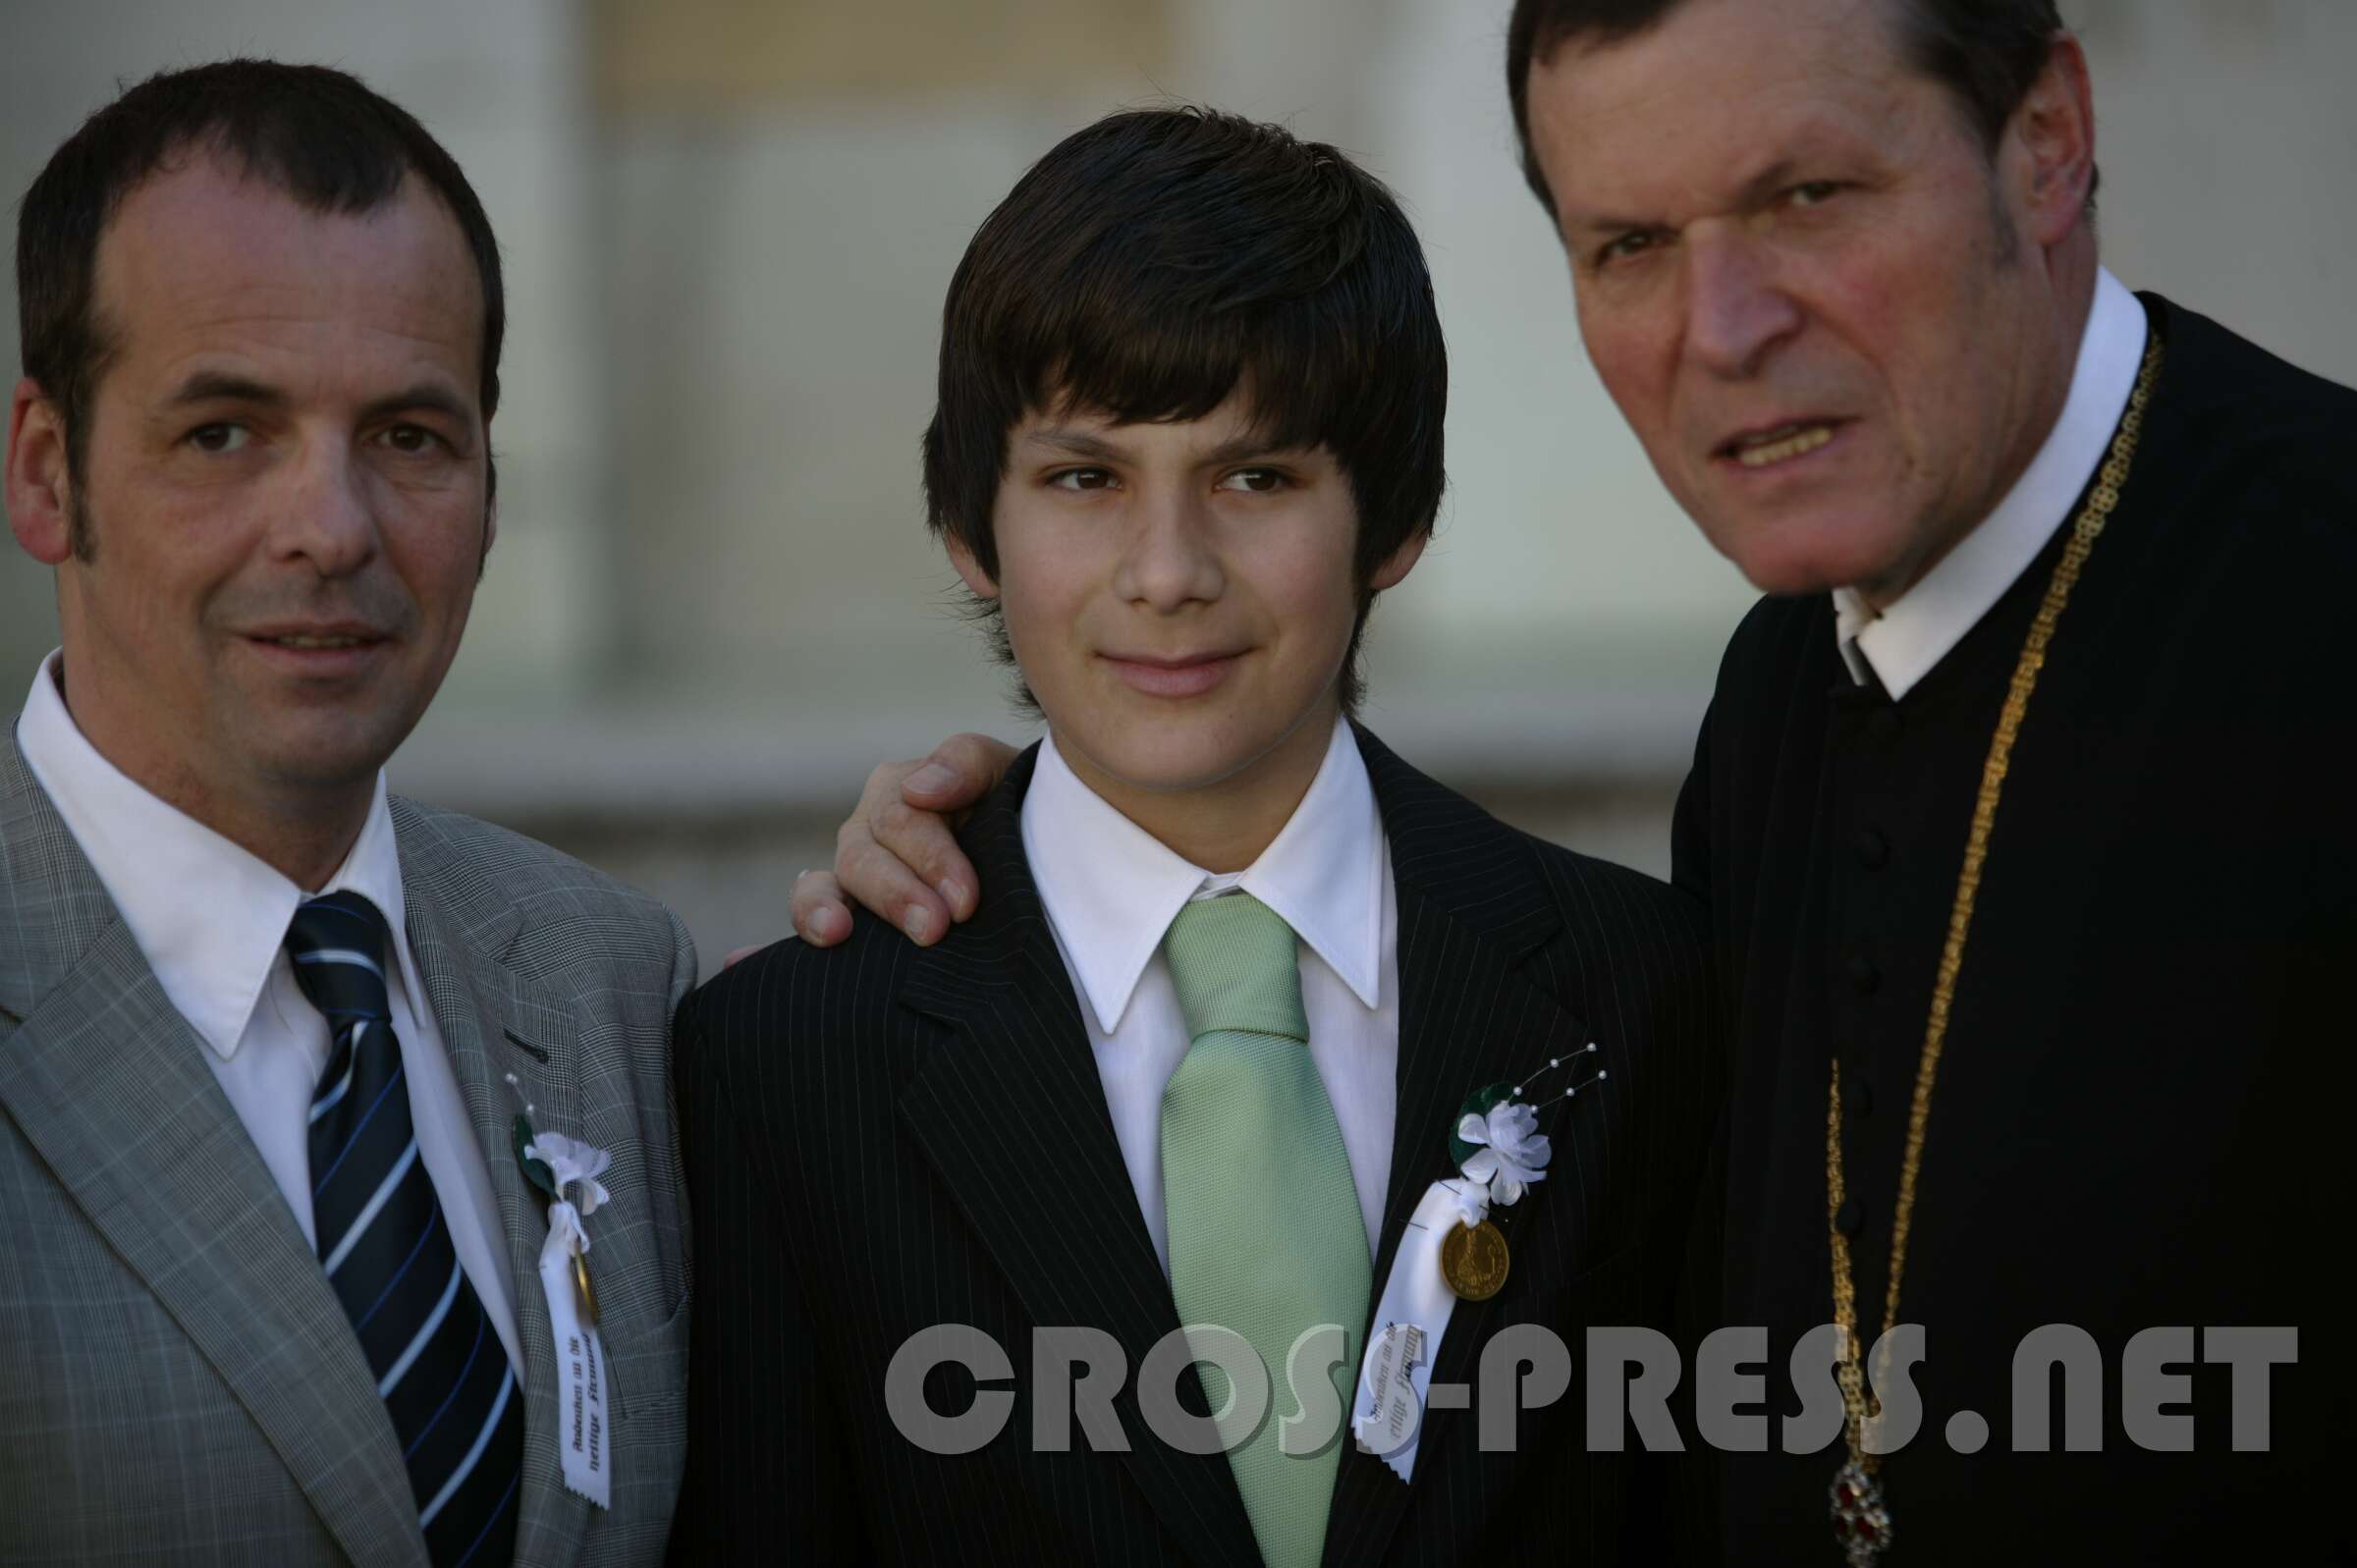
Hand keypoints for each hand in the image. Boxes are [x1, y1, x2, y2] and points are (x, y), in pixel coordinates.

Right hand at [789, 733, 1017, 947]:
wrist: (1033, 855)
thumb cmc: (1017, 810)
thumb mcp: (1002, 773)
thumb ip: (966, 764)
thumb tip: (917, 791)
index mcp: (901, 790)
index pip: (902, 821)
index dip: (931, 861)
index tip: (964, 902)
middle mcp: (871, 827)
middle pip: (865, 857)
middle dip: (897, 894)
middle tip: (934, 928)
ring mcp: (857, 869)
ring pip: (833, 883)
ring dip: (830, 909)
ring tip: (837, 932)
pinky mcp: (850, 908)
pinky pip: (812, 908)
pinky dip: (808, 917)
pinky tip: (789, 946)